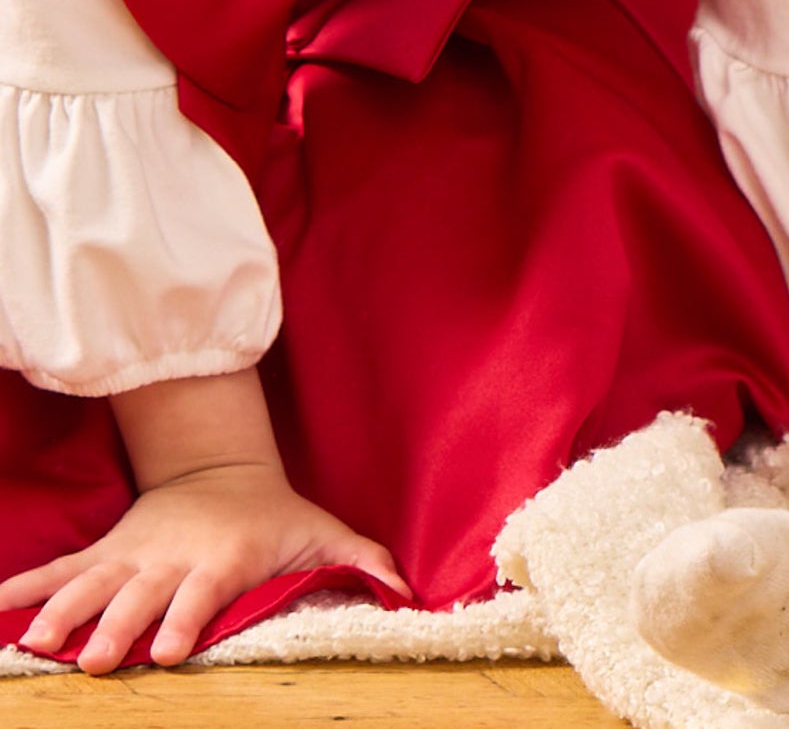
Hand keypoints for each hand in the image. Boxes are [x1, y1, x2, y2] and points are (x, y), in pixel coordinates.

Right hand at [0, 462, 406, 674]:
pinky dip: (24, 587)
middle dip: (116, 627)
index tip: (169, 649)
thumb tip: (408, 591)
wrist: (220, 469)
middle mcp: (170, 558)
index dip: (188, 618)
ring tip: (32, 646)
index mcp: (222, 558)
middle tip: (95, 662)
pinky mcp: (107, 551)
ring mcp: (133, 554)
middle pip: (140, 594)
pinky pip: (59, 569)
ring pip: (91, 583)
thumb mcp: (321, 530)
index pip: (204, 591)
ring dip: (62, 614)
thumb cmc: (275, 515)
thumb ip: (363, 561)